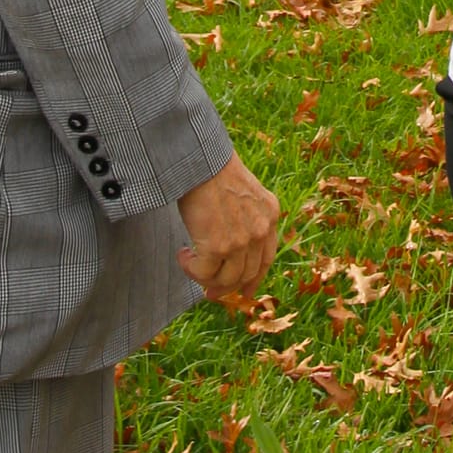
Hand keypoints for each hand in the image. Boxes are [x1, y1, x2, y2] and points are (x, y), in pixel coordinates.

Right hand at [177, 153, 281, 304]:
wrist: (200, 160)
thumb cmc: (213, 170)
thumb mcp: (243, 193)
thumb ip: (246, 218)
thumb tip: (232, 250)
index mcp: (270, 214)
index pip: (266, 259)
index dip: (254, 279)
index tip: (244, 292)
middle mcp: (260, 230)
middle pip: (246, 274)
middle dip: (226, 287)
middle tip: (209, 293)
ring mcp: (241, 241)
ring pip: (225, 279)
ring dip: (204, 278)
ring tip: (190, 264)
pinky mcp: (219, 247)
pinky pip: (203, 273)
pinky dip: (190, 269)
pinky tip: (182, 255)